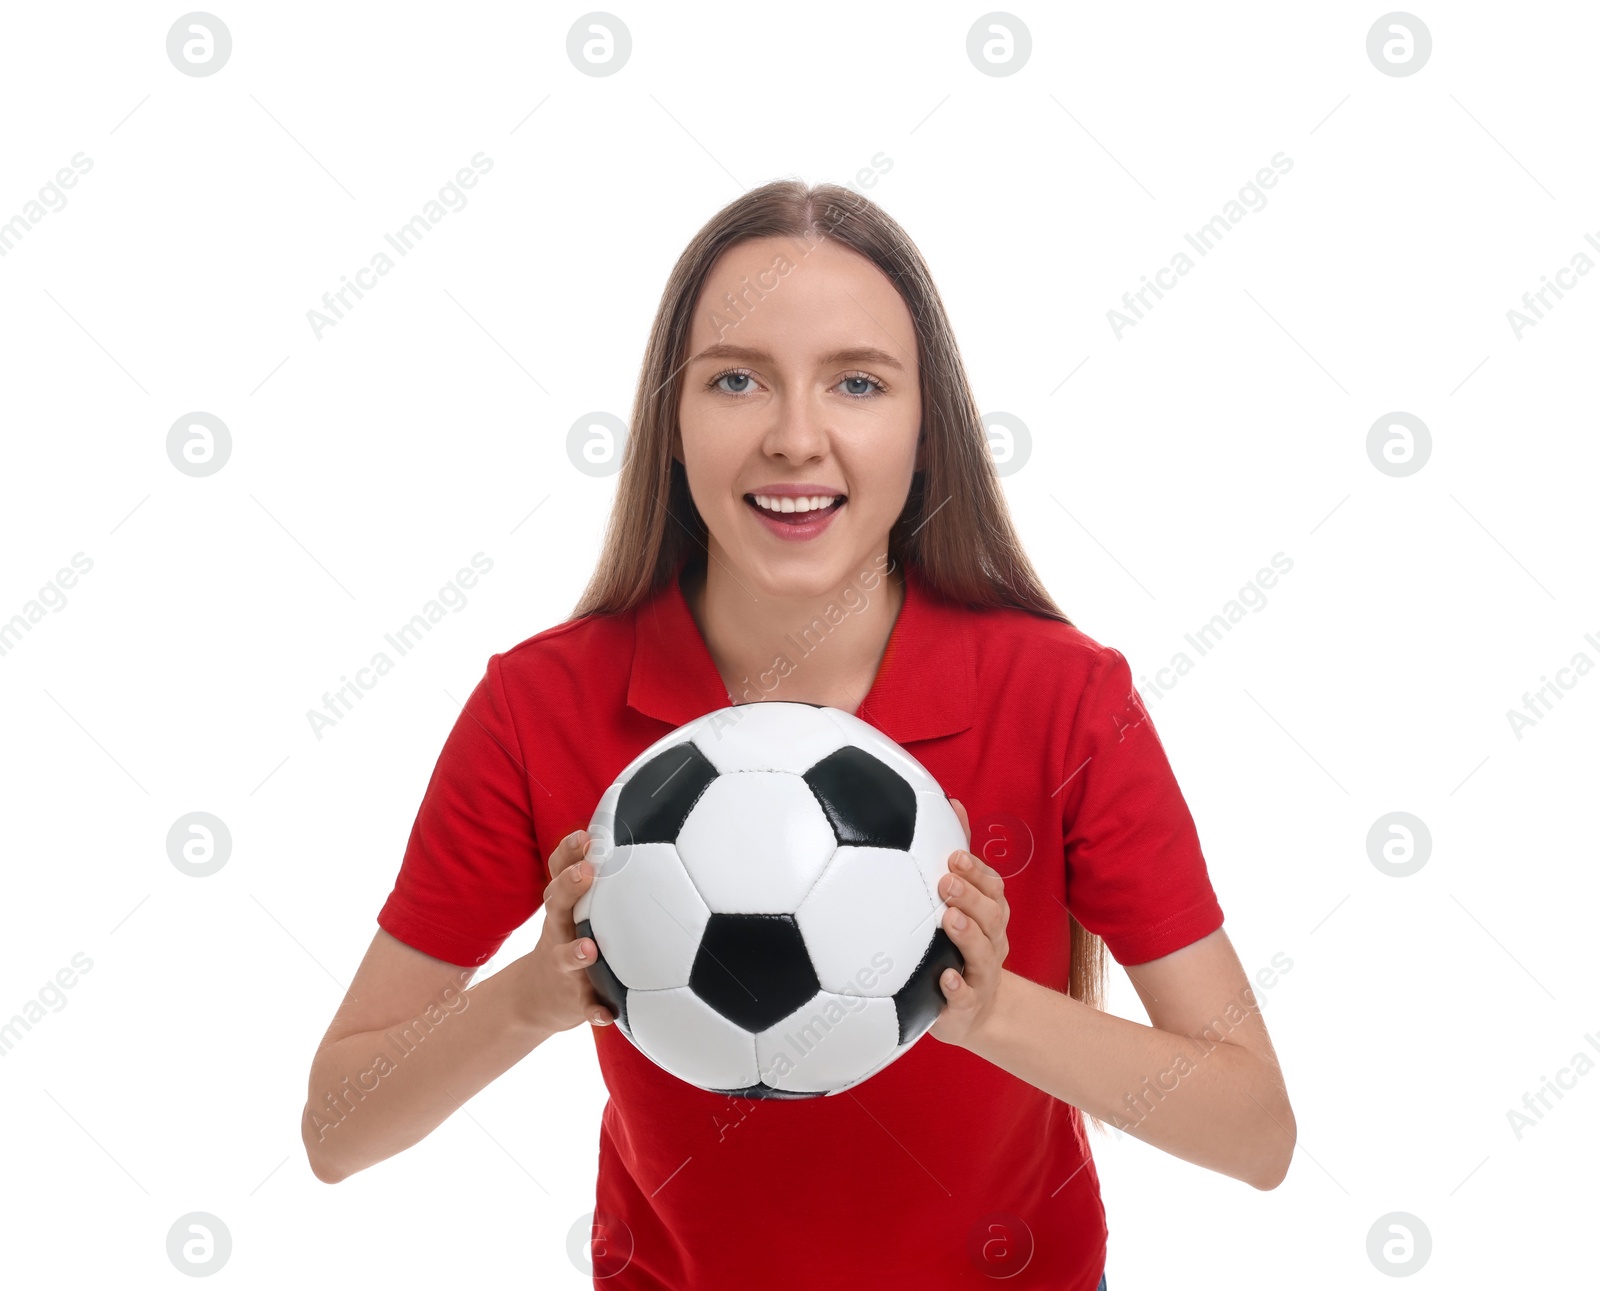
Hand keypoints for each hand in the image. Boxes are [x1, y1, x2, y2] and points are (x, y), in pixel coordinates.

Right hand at [513, 829, 615, 1032]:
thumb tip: (640, 833)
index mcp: (563, 907)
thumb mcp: (574, 910)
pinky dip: (594, 1011)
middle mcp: (559, 931)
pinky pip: (583, 1005)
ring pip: (565, 956)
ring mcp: (562, 965)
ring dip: (575, 953)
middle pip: (557, 904)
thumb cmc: (570, 940)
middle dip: (569, 886)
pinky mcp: (572, 998)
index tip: (585, 835)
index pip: (558, 872)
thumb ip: (599, 881)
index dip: (568, 852)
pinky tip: (607, 1015)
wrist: (536, 999)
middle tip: (586, 871)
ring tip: (589, 949)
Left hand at [928, 798, 1010, 1048]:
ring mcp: (982, 974)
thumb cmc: (961, 948)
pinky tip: (944, 980)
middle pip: (992, 915)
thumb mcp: (963, 903)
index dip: (977, 871)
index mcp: (989, 916)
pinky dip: (956, 989)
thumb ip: (959, 860)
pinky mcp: (967, 1006)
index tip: (953, 854)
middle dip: (972, 896)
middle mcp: (992, 941)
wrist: (978, 1013)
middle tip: (945, 882)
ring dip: (967, 934)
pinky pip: (966, 998)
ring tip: (949, 919)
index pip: (992, 887)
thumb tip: (952, 802)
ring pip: (983, 952)